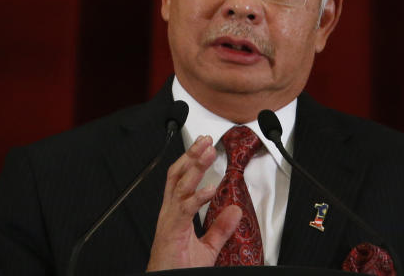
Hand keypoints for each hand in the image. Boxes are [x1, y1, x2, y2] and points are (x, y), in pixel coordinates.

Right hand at [146, 135, 241, 270]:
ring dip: (194, 168)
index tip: (203, 146)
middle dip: (191, 156)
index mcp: (175, 214)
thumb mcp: (207, 246)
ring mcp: (169, 221)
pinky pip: (185, 210)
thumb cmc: (180, 268)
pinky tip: (210, 188)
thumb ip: (220, 228)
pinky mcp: (172, 233)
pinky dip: (197, 197)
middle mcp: (169, 213)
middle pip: (177, 177)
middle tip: (205, 140)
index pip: (180, 180)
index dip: (190, 161)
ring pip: (180, 187)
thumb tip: (235, 211)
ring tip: (207, 153)